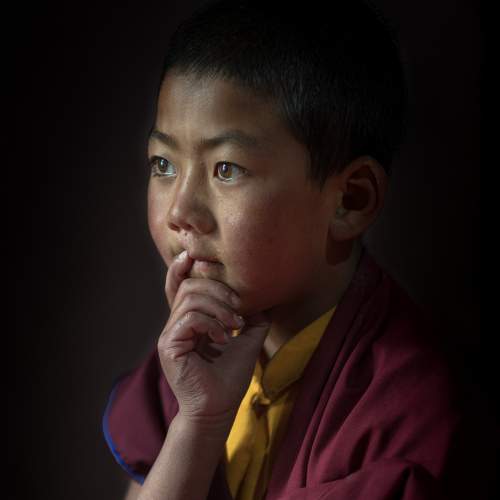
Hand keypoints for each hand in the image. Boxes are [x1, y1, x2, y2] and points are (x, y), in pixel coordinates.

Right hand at [157, 250, 270, 423]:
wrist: (219, 409)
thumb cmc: (230, 376)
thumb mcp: (248, 339)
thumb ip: (252, 316)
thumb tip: (264, 296)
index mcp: (189, 320)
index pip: (179, 286)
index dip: (182, 268)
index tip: (193, 255)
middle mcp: (176, 324)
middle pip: (189, 286)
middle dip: (218, 289)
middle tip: (239, 308)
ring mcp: (170, 335)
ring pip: (190, 298)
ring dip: (219, 307)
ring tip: (235, 325)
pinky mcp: (169, 346)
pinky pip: (188, 318)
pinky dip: (211, 322)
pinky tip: (225, 337)